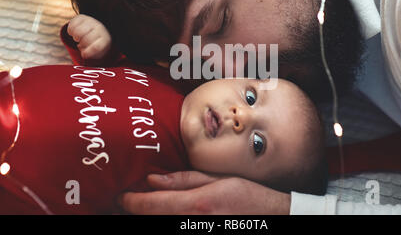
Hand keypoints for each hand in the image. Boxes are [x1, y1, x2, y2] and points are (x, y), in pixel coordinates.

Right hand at [67, 14, 111, 59]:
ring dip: (75, 37)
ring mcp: (91, 21)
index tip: (83, 55)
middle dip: (81, 44)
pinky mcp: (81, 17)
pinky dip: (70, 31)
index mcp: (105, 39)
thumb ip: (91, 55)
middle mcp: (99, 28)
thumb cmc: (96, 44)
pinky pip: (72, 24)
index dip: (88, 52)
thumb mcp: (97, 52)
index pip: (97, 47)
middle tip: (81, 45)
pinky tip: (73, 33)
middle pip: (86, 39)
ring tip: (77, 38)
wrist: (96, 30)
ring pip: (78, 31)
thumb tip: (84, 54)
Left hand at [119, 171, 290, 214]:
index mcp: (196, 205)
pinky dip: (164, 219)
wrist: (271, 218)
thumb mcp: (218, 180)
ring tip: (143, 207)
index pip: (151, 205)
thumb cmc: (247, 196)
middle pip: (151, 219)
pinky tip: (163, 212)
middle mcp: (191, 224)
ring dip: (149, 216)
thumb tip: (153, 179)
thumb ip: (184, 181)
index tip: (121, 196)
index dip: (131, 201)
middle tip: (125, 203)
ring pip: (160, 223)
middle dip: (135, 210)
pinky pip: (174, 227)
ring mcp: (195, 232)